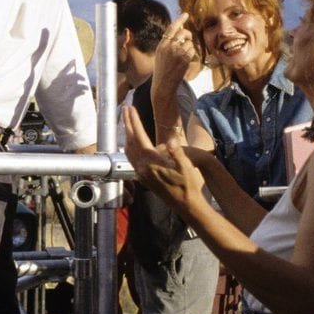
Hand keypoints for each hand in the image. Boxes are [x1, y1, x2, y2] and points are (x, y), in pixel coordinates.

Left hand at [123, 106, 205, 220]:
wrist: (185, 204)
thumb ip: (176, 152)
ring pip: (128, 151)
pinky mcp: (143, 178)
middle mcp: (142, 168)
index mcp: (151, 163)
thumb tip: (171, 140)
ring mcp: (141, 174)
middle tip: (125, 109)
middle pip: (130, 141)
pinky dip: (129, 146)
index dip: (134, 121)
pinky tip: (132, 143)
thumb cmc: (188, 185)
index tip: (131, 108)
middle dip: (127, 124)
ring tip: (128, 122)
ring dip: (127, 135)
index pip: (139, 137)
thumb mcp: (185, 166)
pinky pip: (131, 159)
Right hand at [153, 14, 197, 92]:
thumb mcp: (161, 54)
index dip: (180, 20)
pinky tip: (186, 61)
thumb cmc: (162, 70)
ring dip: (189, 48)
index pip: (171, 28)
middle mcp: (169, 47)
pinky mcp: (184, 59)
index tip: (185, 14)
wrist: (163, 84)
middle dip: (188, 35)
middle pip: (183, 33)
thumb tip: (179, 31)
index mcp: (162, 45)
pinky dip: (192, 55)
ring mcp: (177, 53)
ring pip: (189, 43)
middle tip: (188, 39)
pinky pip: (192, 51)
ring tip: (183, 57)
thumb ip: (168, 43)